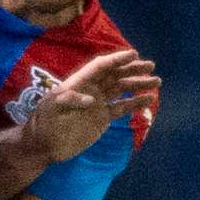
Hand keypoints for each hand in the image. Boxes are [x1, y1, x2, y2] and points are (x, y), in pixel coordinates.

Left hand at [24, 48, 160, 162]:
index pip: (100, 67)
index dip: (116, 59)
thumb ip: (69, 100)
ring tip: (156, 82)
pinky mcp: (102, 118)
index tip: (134, 54)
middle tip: (151, 66)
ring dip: (138, 84)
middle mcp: (91, 89)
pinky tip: (148, 99)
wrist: (43, 145)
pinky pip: (121, 107)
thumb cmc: (43, 124)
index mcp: (78, 82)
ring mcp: (98, 103)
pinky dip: (135, 103)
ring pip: (121, 89)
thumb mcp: (51, 109)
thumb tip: (91, 100)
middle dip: (133, 69)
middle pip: (115, 74)